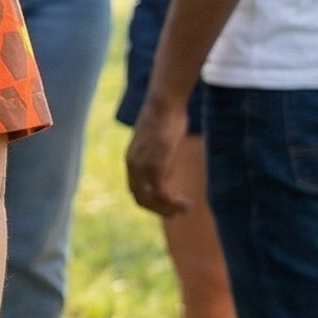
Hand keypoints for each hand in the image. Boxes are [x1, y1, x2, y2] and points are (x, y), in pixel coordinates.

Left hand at [126, 92, 189, 216]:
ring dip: (167, 209)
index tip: (167, 205)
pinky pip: (161, 193)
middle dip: (158, 209)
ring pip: (150, 199)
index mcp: (132, 160)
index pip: (135, 189)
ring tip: (184, 210)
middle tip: (176, 213)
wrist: (164, 104)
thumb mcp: (160, 143)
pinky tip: (185, 203)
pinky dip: (172, 203)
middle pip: (140, 198)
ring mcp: (142, 167)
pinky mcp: (154, 166)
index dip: (150, 201)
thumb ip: (160, 160)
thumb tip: (167, 175)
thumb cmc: (167, 118)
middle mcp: (132, 166)